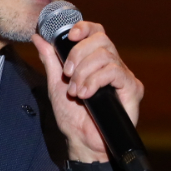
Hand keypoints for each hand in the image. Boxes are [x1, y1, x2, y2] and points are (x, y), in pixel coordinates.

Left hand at [31, 21, 143, 164]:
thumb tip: (39, 37)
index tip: (69, 36)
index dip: (84, 28)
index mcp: (96, 61)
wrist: (82, 142)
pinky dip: (95, 81)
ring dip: (84, 73)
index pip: (96, 32)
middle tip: (68, 76)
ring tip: (76, 92)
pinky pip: (114, 71)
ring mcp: (123, 76)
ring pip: (106, 55)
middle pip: (100, 39)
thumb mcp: (56, 84)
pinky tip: (87, 95)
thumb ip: (50, 59)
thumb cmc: (71, 117)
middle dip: (78, 55)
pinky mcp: (132, 88)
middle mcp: (113, 65)